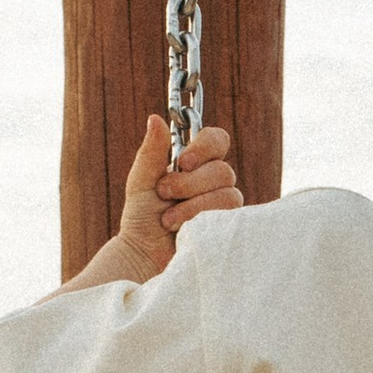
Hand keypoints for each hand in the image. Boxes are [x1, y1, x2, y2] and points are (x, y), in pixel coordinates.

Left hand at [117, 117, 238, 274]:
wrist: (144, 254)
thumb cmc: (142, 218)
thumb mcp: (142, 180)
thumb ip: (152, 151)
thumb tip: (155, 118)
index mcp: (196, 164)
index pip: (218, 140)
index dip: (205, 147)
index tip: (183, 162)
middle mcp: (214, 182)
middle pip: (222, 170)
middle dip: (190, 183)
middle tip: (164, 194)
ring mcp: (224, 206)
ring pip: (228, 194)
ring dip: (194, 206)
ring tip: (170, 220)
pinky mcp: (228, 229)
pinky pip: (230, 216)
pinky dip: (202, 219)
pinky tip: (185, 230)